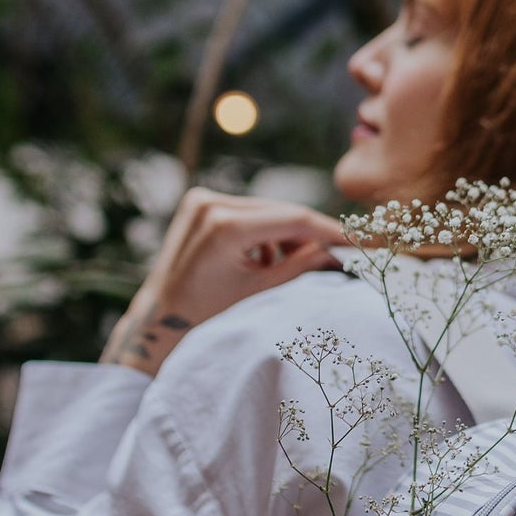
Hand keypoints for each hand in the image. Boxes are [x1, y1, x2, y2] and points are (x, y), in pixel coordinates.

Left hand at [100, 190, 345, 375]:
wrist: (160, 317)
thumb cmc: (208, 313)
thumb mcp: (261, 291)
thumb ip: (301, 266)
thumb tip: (336, 251)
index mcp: (225, 227)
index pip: (292, 219)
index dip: (327, 229)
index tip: (354, 239)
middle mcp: (211, 203)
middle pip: (280, 210)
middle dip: (308, 232)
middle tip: (338, 250)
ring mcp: (202, 199)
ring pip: (265, 210)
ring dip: (284, 233)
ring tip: (288, 265)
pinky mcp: (198, 201)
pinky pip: (246, 211)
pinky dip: (261, 230)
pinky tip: (262, 259)